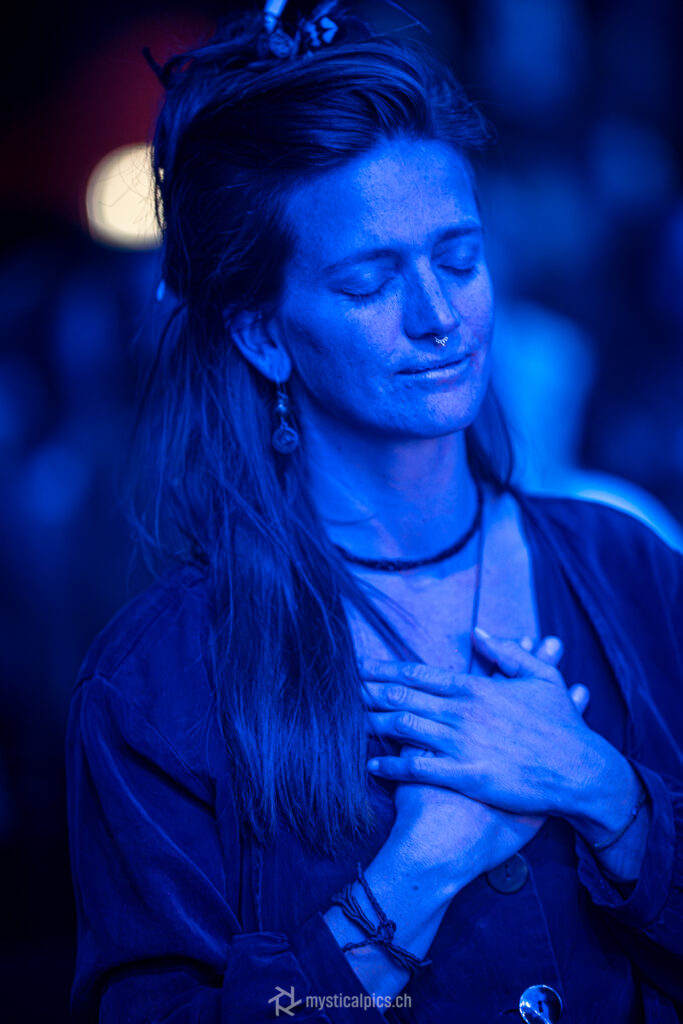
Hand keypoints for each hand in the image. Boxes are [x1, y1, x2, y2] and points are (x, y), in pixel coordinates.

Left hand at [361, 630, 595, 817]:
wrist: (579, 770)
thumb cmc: (561, 724)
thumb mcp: (540, 676)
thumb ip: (506, 651)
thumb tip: (477, 631)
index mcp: (476, 687)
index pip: (419, 673)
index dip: (384, 669)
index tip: (359, 666)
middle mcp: (463, 712)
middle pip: (402, 696)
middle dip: (368, 691)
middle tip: (340, 689)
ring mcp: (462, 743)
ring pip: (403, 727)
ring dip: (372, 723)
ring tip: (348, 722)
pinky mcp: (466, 776)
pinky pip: (417, 767)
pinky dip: (391, 763)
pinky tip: (372, 763)